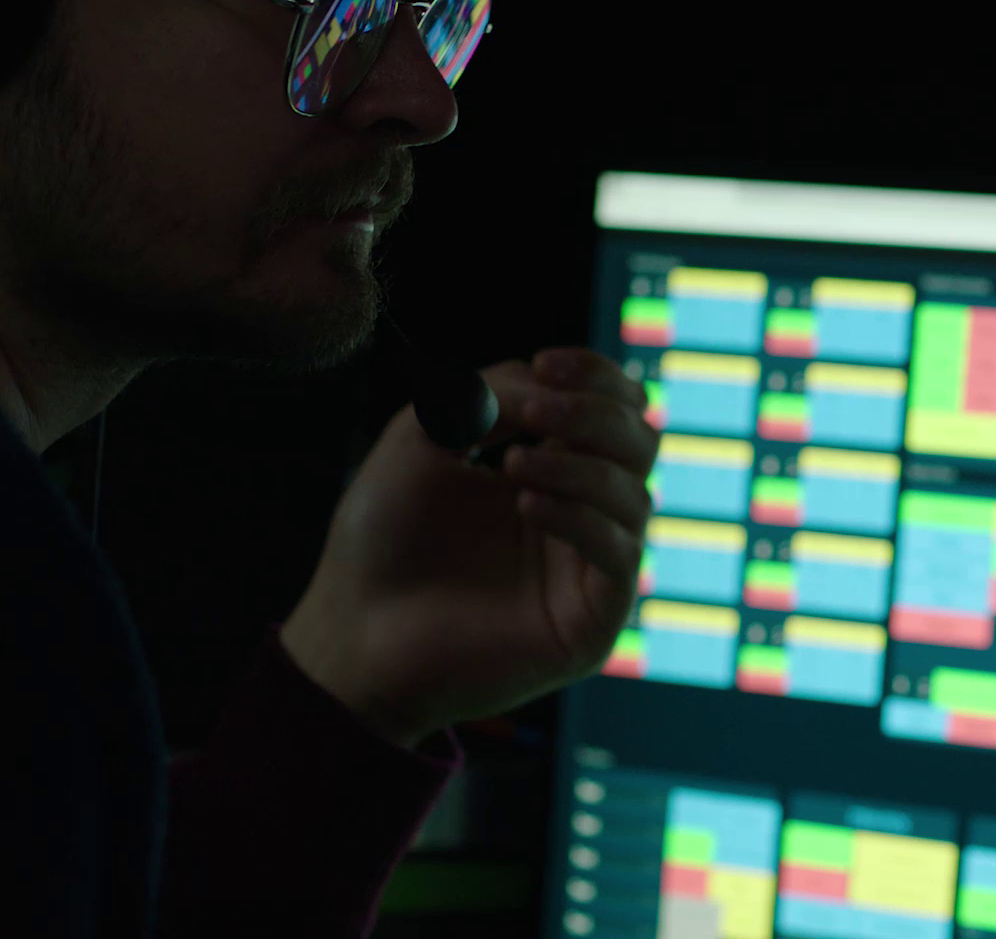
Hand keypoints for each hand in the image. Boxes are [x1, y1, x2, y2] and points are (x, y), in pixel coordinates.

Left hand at [281, 348, 659, 748]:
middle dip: (596, 413)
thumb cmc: (382, 536)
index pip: (611, 408)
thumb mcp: (427, 435)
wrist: (354, 631)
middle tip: (537, 411)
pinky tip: (527, 507)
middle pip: (640, 442)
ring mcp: (590, 567)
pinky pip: (621, 553)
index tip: (546, 364)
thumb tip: (555, 390)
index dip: (594, 376)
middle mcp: (582, 511)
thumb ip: (493, 394)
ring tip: (514, 466)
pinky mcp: (593, 619)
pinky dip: (580, 517)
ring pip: (636, 494)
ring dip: (579, 465)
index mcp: (552, 466)